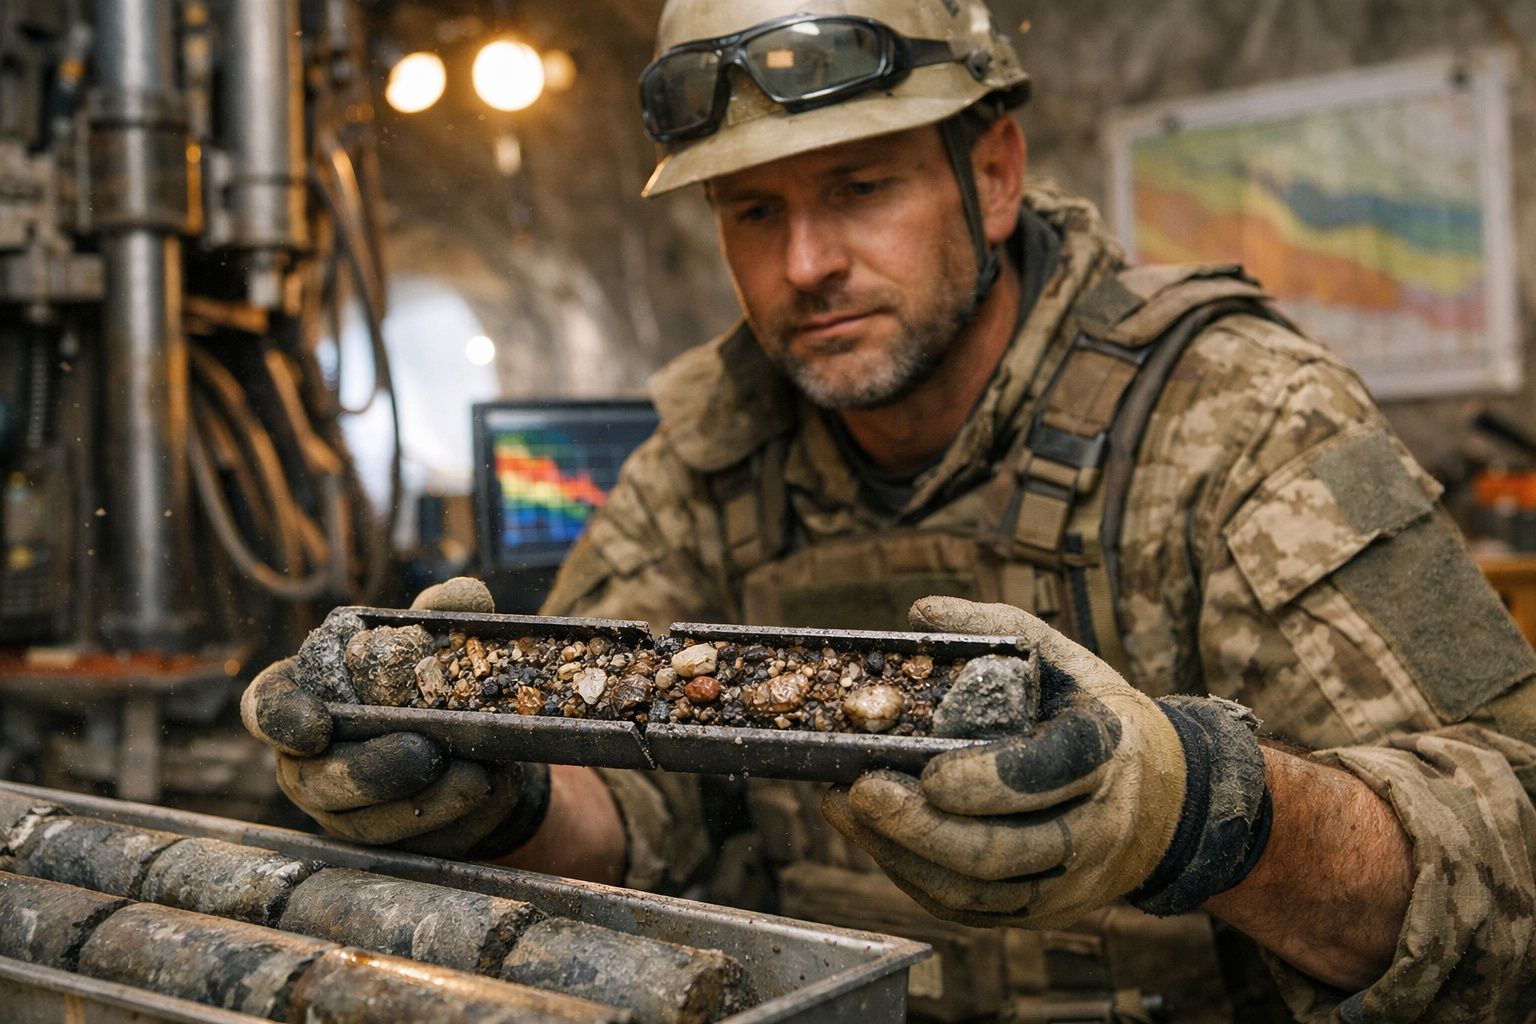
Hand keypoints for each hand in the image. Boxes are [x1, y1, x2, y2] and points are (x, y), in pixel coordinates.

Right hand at [240, 578, 549, 857]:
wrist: (480, 747)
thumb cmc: (436, 685)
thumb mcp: (442, 642)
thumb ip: (446, 614)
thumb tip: (462, 595)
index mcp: (307, 698)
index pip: (264, 707)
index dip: (280, 719)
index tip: (317, 728)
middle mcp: (310, 758)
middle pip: (314, 776)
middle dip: (369, 769)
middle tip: (423, 751)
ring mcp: (341, 808)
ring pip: (361, 819)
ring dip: (417, 801)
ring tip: (471, 776)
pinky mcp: (382, 843)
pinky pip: (404, 843)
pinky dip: (445, 820)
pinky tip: (480, 793)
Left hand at [822, 596, 1270, 928]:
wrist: (1165, 804)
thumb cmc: (1098, 718)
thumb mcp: (1068, 663)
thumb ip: (999, 629)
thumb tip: (921, 612)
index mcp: (1105, 753)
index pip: (1047, 774)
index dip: (985, 780)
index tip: (927, 769)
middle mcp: (1096, 828)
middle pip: (1003, 849)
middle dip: (922, 826)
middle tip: (862, 791)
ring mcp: (1071, 882)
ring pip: (980, 891)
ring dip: (904, 855)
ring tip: (848, 810)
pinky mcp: (1044, 912)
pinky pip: (971, 910)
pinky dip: (913, 877)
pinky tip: (872, 839)